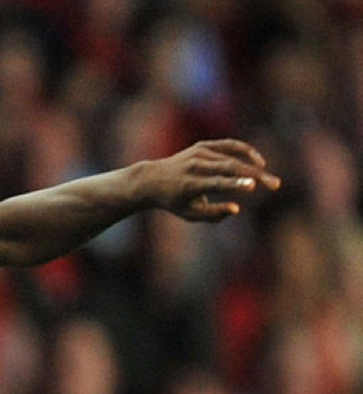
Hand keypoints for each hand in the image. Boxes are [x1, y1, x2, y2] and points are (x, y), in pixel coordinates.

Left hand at [136, 139, 280, 221]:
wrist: (152, 179)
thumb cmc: (174, 201)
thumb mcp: (190, 214)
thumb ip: (213, 214)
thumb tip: (237, 209)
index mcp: (189, 184)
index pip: (216, 183)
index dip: (235, 185)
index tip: (254, 187)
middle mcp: (194, 166)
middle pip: (229, 168)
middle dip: (254, 176)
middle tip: (275, 185)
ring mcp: (198, 153)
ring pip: (232, 158)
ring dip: (253, 169)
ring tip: (270, 182)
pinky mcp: (202, 145)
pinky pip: (229, 145)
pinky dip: (245, 151)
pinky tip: (258, 162)